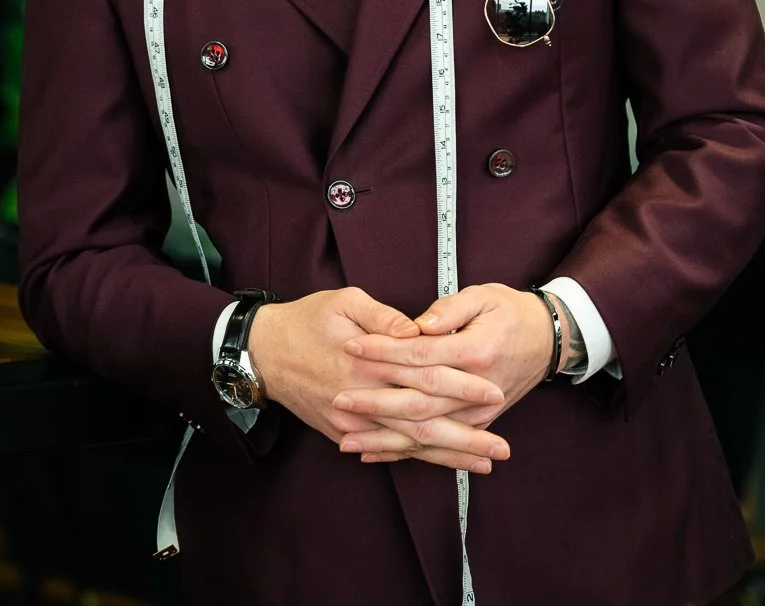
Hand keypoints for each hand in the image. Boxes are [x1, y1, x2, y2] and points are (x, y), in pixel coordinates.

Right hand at [247, 287, 503, 469]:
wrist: (262, 353)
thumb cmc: (306, 319)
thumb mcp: (344, 302)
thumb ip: (383, 317)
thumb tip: (417, 330)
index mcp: (368, 363)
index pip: (425, 376)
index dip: (461, 385)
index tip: (493, 391)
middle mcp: (362, 398)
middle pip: (423, 420)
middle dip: (465, 436)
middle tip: (502, 448)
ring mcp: (352, 422)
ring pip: (407, 443)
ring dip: (447, 455)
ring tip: (483, 462)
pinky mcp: (342, 432)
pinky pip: (384, 449)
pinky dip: (414, 458)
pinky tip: (440, 463)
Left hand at [331, 284, 555, 464]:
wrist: (549, 339)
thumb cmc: (511, 311)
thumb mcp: (483, 296)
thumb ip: (449, 309)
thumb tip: (417, 324)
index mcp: (475, 351)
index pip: (421, 354)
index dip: (384, 351)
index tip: (351, 346)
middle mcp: (478, 388)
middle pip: (418, 400)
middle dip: (375, 403)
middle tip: (338, 400)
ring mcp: (479, 412)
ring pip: (426, 431)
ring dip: (384, 439)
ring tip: (346, 440)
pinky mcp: (478, 423)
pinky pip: (438, 444)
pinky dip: (405, 452)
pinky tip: (375, 454)